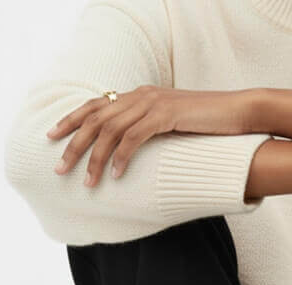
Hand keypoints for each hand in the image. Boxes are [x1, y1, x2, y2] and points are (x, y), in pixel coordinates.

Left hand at [47, 86, 261, 185]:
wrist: (240, 112)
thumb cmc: (210, 125)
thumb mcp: (173, 127)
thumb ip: (151, 132)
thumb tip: (132, 152)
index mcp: (139, 95)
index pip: (95, 105)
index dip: (70, 120)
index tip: (52, 137)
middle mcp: (141, 95)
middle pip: (96, 118)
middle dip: (74, 144)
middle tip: (59, 168)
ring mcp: (154, 103)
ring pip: (111, 130)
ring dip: (96, 158)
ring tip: (88, 182)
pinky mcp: (167, 115)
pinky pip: (136, 137)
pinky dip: (122, 157)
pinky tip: (117, 175)